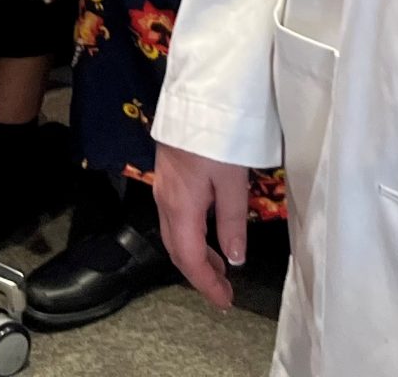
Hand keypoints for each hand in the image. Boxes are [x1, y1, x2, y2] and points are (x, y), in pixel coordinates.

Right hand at [157, 141, 250, 307]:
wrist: (197, 94)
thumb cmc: (217, 135)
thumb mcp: (233, 180)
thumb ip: (232, 221)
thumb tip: (234, 259)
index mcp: (181, 207)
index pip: (190, 259)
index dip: (207, 285)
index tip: (224, 302)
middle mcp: (165, 200)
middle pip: (177, 249)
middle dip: (200, 274)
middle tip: (223, 291)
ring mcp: (163, 186)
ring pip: (174, 233)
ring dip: (196, 254)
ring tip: (220, 267)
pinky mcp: (168, 173)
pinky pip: (174, 216)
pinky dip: (191, 234)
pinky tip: (207, 232)